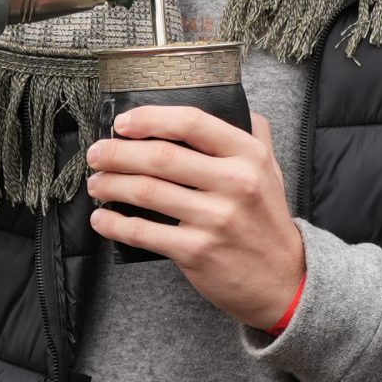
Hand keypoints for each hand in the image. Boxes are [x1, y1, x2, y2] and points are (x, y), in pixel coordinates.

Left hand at [87, 109, 304, 331]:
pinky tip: (102, 218)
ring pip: (147, 192)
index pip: (191, 123)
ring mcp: (215, 219)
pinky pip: (144, 233)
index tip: (122, 123)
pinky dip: (115, 224)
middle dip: (118, 152)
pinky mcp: (196, 251)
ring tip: (97, 183)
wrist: (284, 280)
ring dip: (111, 184)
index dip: (150, 118)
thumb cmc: (268, 221)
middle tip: (97, 153)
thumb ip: (254, 134)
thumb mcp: (272, 170)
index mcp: (248, 156)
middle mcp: (234, 183)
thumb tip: (232, 101)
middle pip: (161, 157)